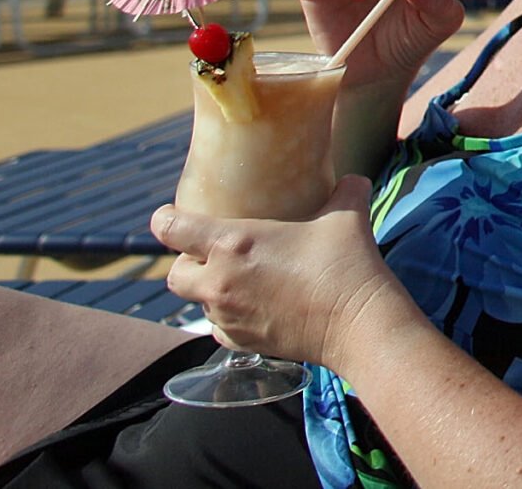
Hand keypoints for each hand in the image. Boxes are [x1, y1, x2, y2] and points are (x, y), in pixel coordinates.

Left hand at [156, 175, 406, 367]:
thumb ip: (345, 190)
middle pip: (174, 274)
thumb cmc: (346, 265)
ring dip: (210, 291)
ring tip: (239, 279)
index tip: (169, 215)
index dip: (164, 220)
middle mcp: (219, 283)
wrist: (357, 324)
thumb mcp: (347, 215)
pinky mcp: (243, 343)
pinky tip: (253, 307)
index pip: (172, 229)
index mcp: (233, 244)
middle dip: (185, 263)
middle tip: (210, 253)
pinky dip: (228, 318)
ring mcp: (228, 317)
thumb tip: (352, 179)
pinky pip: (219, 329)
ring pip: (198, 303)